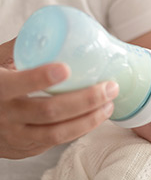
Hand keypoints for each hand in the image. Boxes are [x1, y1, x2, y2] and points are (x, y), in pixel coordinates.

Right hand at [0, 39, 118, 158]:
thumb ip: (20, 49)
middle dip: (85, 100)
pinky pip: (57, 141)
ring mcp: (16, 137)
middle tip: (110, 87)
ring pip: (58, 134)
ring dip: (89, 119)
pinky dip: (80, 129)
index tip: (66, 69)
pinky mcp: (27, 148)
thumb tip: (53, 30)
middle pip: (49, 112)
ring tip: (109, 105)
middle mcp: (5, 116)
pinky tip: (95, 116)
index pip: (17, 84)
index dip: (40, 78)